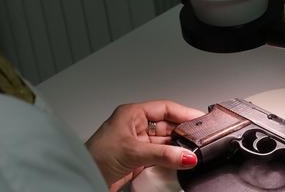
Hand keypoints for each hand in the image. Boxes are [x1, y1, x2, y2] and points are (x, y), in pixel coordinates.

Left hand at [86, 100, 204, 190]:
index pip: (165, 108)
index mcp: (132, 114)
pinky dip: (170, 160)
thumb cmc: (95, 156)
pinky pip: (160, 156)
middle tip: (200, 139)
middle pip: (167, 125)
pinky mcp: (137, 159)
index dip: (184, 113)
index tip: (201, 119)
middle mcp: (135, 126)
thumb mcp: (133, 151)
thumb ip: (163, 155)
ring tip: (192, 153)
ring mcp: (137, 143)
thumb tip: (187, 156)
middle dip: (183, 133)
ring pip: (165, 142)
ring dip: (177, 149)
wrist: (82, 177)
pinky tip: (179, 162)